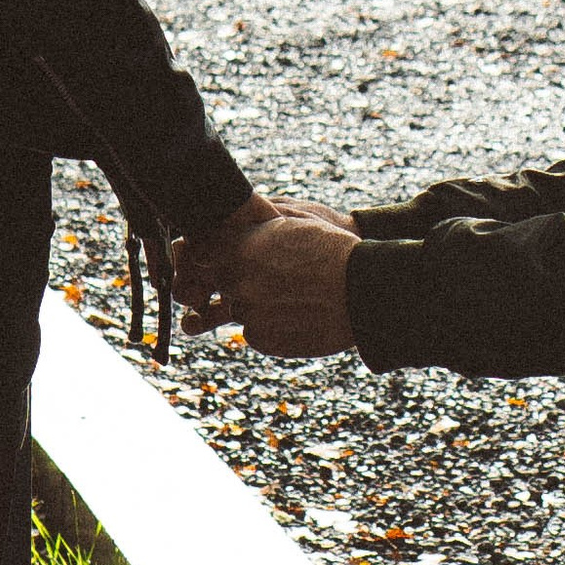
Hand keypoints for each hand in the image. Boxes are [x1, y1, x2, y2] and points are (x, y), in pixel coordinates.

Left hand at [175, 195, 360, 352]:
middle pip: (220, 281)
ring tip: (294, 295)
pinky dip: (271, 324)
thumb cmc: (332, 250)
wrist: (364, 292)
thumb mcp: (291, 224)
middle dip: (239, 279)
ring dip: (258, 302)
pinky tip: (298, 313)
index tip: (227, 254)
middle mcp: (237, 282)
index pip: (200, 251)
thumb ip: (252, 229)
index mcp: (240, 249)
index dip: (213, 252)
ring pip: (239, 307)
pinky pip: (255, 331)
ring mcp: (248, 313)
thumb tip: (227, 229)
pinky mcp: (262, 340)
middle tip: (274, 277)